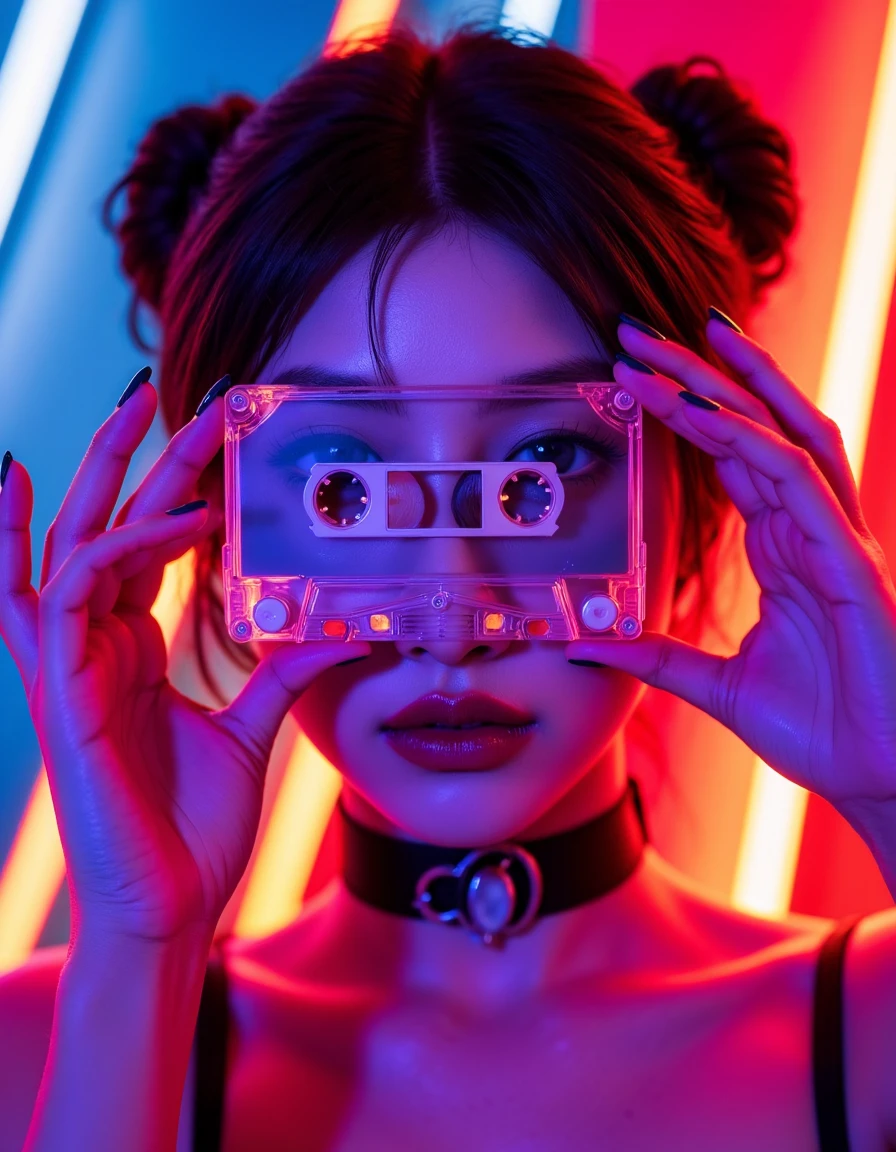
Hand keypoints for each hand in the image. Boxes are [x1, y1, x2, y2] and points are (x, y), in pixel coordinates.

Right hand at [0, 374, 368, 943]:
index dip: (170, 487)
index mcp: (128, 650)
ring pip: (70, 544)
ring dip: (107, 474)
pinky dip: (120, 549)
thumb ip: (282, 675)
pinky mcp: (63, 697)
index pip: (142, 546)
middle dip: (122, 454)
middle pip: (97, 525)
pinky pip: (72, 598)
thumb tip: (344, 629)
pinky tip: (173, 516)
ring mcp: (71, 669)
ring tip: (150, 410)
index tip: (212, 437)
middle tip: (157, 385)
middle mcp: (94, 647)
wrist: (169, 909)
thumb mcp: (249, 732)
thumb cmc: (193, 828)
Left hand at [565, 310, 895, 816]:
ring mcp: (836, 538)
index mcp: (785, 548)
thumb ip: (657, 657)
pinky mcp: (852, 562)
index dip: (686, 410)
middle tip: (634, 332)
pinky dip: (750, 441)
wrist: (884, 781)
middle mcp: (811, 528)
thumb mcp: (717, 685)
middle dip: (697, 373)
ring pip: (781, 434)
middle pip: (755, 426)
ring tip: (667, 343)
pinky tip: (701, 413)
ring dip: (723, 385)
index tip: (634, 375)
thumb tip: (585, 641)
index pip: (733, 456)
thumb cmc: (821, 729)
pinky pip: (799, 482)